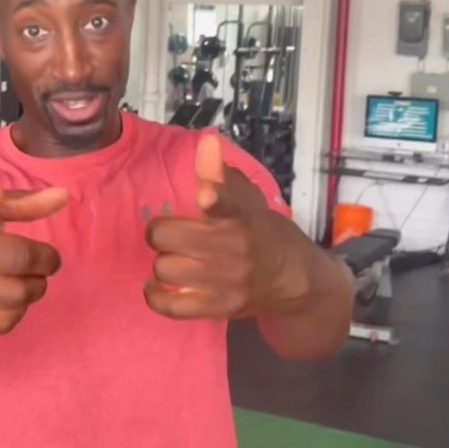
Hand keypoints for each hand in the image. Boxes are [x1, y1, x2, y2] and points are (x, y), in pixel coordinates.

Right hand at [0, 183, 67, 336]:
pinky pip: (6, 321)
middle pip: (18, 257)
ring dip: (36, 286)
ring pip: (18, 293)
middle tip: (45, 259)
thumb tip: (62, 197)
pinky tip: (9, 299)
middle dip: (46, 259)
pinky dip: (18, 310)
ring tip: (28, 280)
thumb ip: (17, 203)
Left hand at [144, 135, 306, 320]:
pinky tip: (155, 285)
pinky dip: (154, 295)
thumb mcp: (250, 200)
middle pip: (166, 237)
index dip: (214, 198)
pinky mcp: (217, 308)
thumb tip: (205, 140)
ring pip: (164, 269)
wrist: (294, 281)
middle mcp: (232, 250)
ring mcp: (224, 283)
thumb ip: (221, 174)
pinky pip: (170, 305)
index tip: (207, 196)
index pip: (226, 204)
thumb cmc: (266, 235)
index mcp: (240, 218)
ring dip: (163, 263)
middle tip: (175, 236)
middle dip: (164, 233)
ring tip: (175, 259)